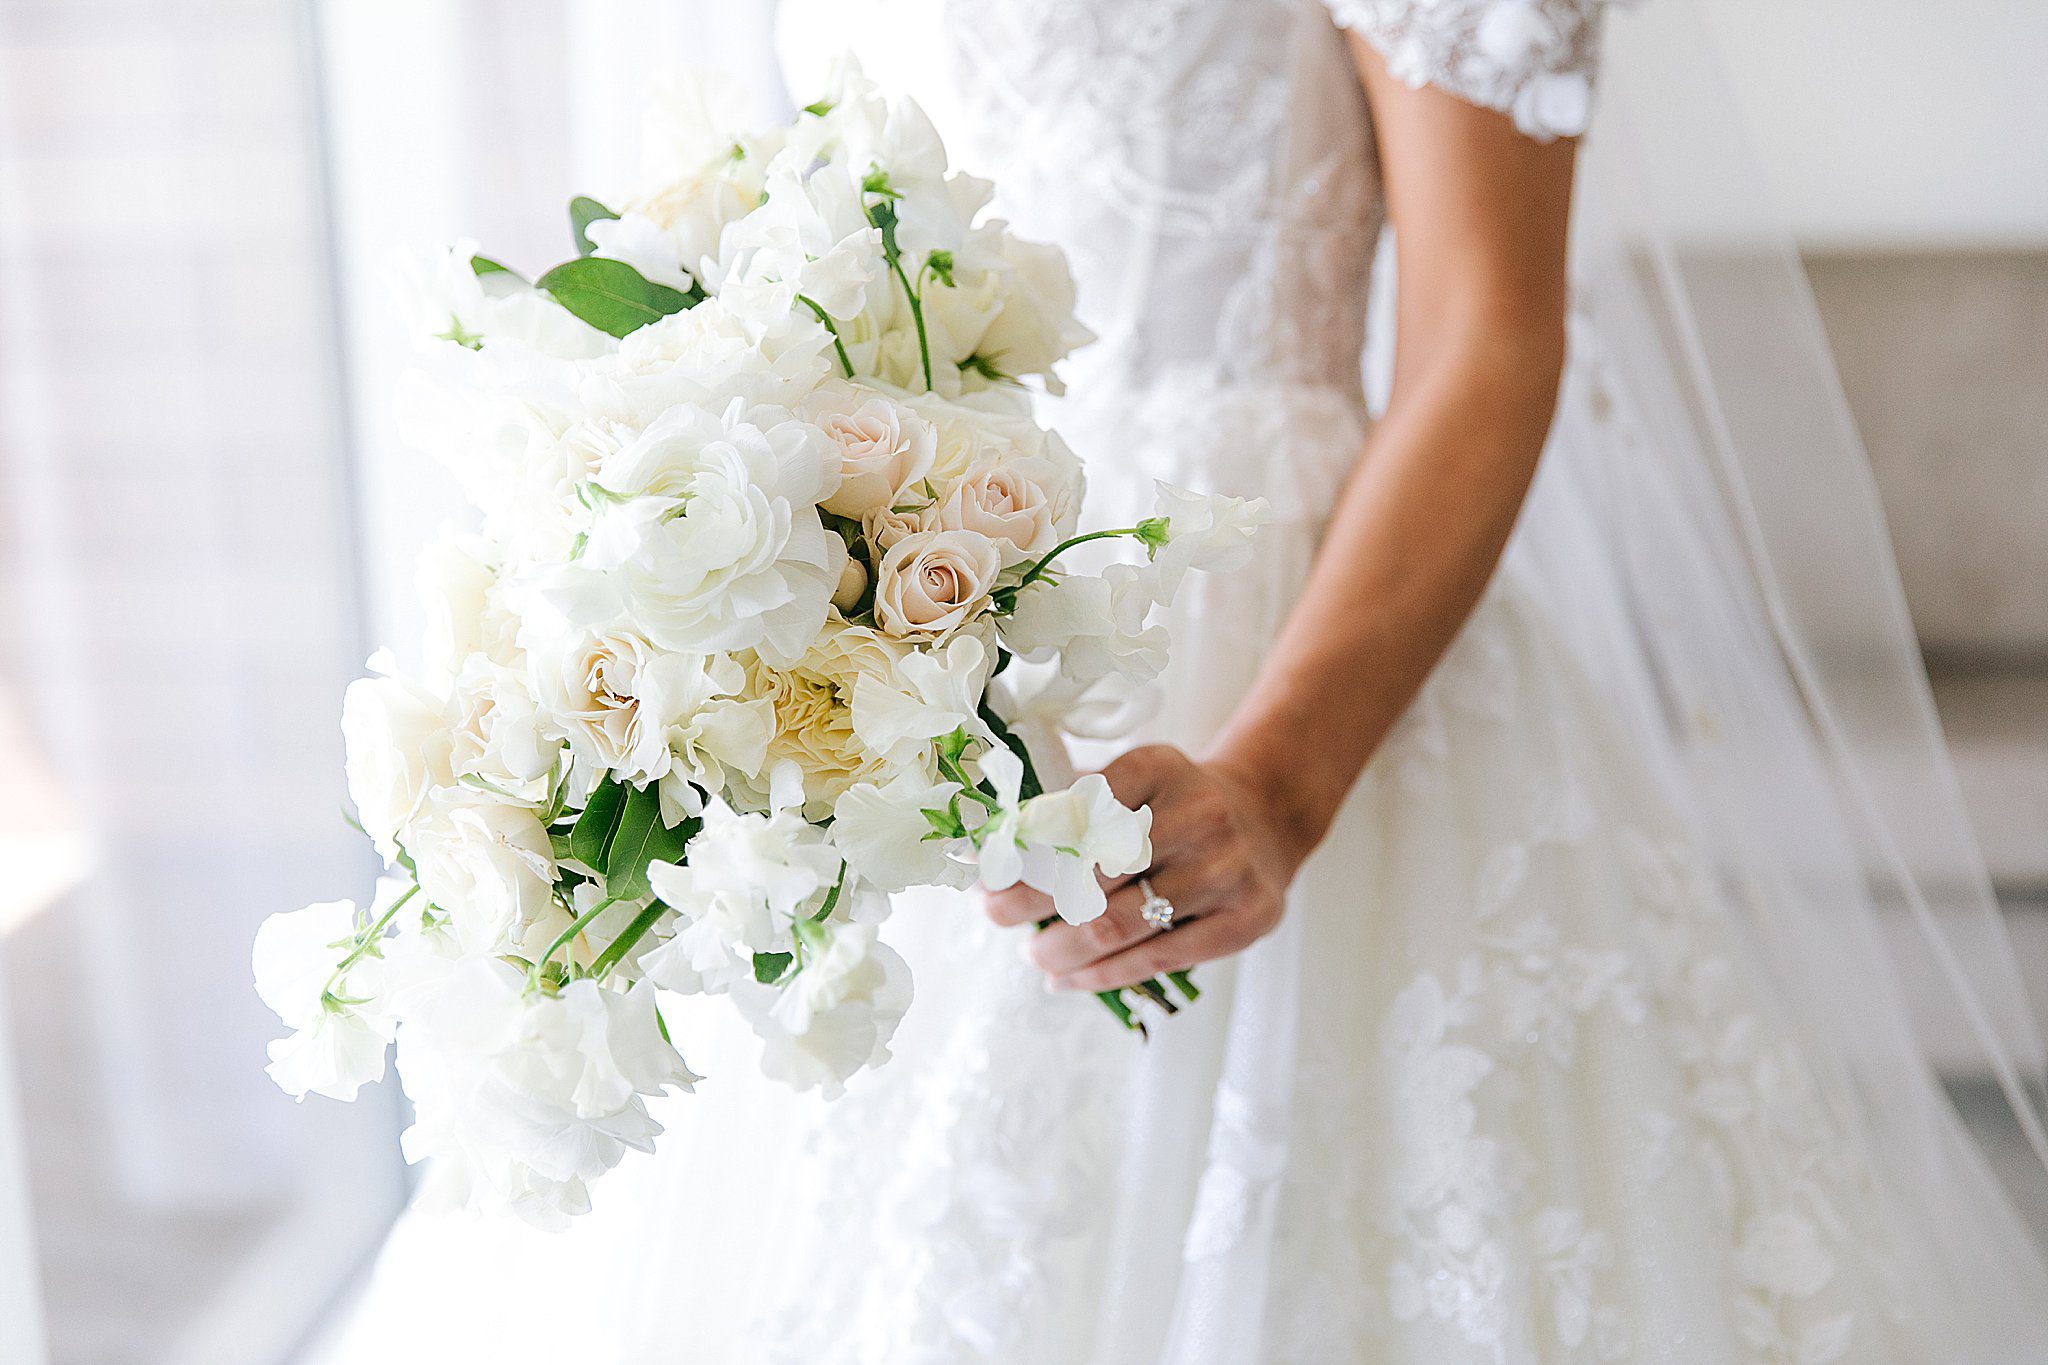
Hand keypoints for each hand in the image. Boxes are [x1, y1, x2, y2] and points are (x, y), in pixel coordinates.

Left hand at [980, 745, 1301, 992]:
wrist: (1265, 817)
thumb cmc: (1172, 805)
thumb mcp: (1133, 780)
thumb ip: (1073, 805)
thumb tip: (992, 845)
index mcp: (1157, 766)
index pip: (1076, 811)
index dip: (1023, 849)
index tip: (987, 874)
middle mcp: (1199, 813)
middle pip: (1091, 872)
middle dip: (1030, 900)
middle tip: (996, 915)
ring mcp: (1227, 869)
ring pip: (1118, 926)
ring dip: (1060, 949)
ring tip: (1035, 954)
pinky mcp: (1246, 919)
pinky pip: (1157, 959)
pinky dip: (1102, 977)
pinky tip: (1070, 979)